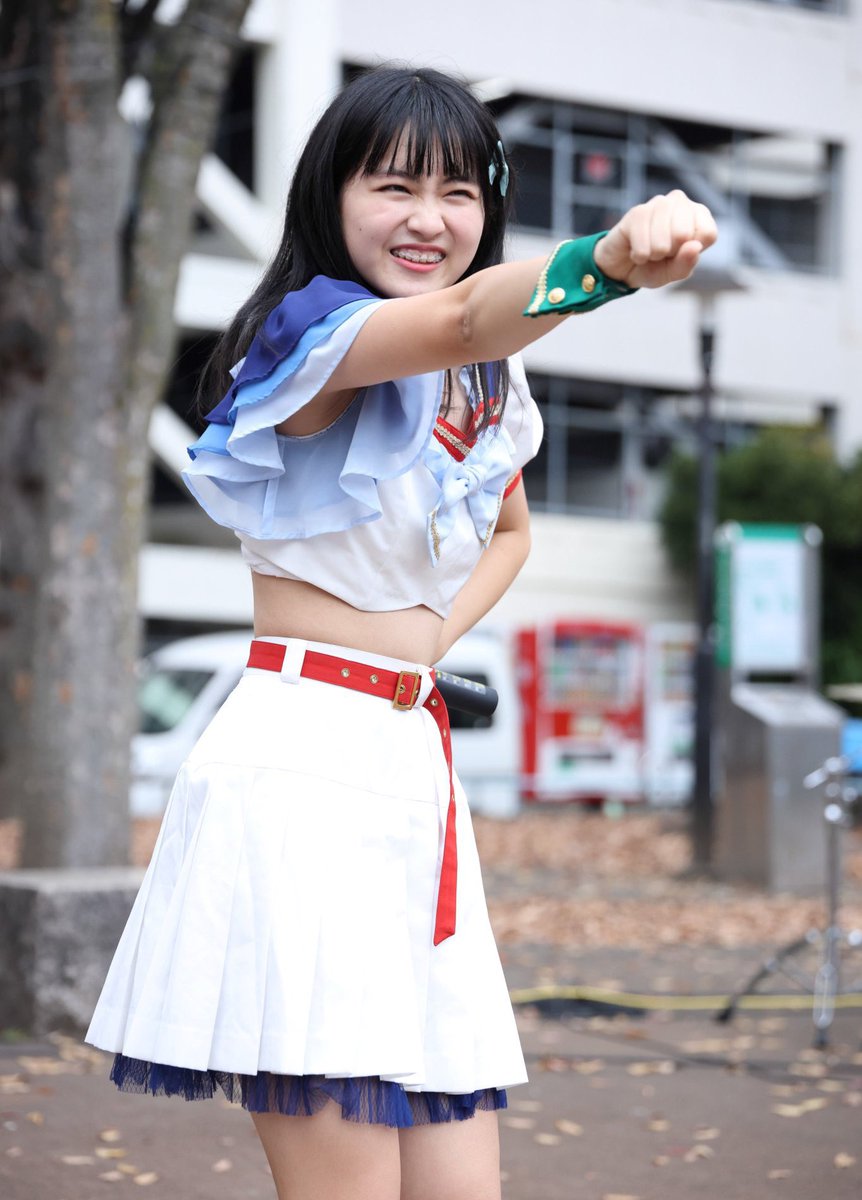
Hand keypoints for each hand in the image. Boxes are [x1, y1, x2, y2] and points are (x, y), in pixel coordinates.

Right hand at [592, 191, 717, 289]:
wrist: (622, 268)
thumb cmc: (654, 266)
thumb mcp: (673, 273)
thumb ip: (686, 263)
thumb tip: (695, 246)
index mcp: (698, 215)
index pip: (708, 233)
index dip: (690, 251)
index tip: (678, 253)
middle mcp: (680, 202)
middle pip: (684, 234)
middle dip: (670, 252)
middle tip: (662, 252)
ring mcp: (658, 204)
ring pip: (663, 238)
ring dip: (654, 254)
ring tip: (650, 251)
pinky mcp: (637, 212)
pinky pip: (643, 242)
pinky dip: (640, 255)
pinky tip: (636, 251)